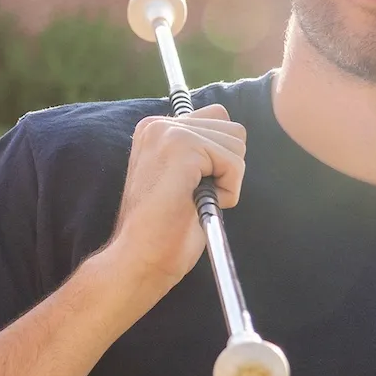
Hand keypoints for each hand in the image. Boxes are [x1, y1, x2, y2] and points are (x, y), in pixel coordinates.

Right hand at [97, 104, 246, 296]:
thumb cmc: (164, 229)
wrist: (140, 257)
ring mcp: (169, 132)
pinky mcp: (182, 147)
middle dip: (226, 167)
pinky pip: (233, 163)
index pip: (217, 117)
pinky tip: (198, 203)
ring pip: (236, 144)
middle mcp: (158, 124)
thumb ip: (200, 150)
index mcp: (156, 129)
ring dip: (227, 180)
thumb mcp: (183, 178)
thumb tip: (235, 133)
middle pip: (233, 129)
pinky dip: (228, 190)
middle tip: (194, 194)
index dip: (219, 159)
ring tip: (194, 200)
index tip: (191, 184)